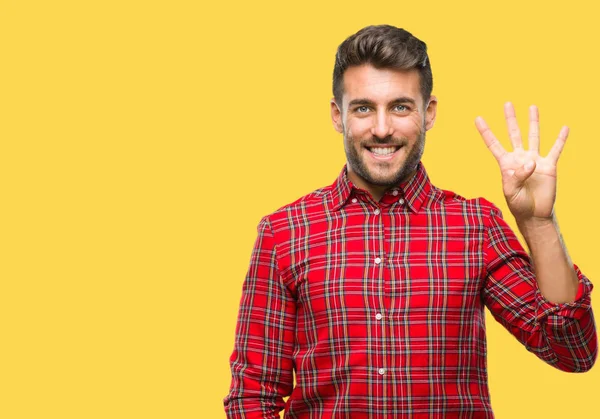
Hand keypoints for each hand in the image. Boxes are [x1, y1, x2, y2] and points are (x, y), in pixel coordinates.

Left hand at [475, 102, 567, 223]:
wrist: (534, 214)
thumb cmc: (518, 204)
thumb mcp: (510, 191)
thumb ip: (517, 176)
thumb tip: (531, 162)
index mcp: (505, 164)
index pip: (493, 144)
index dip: (486, 132)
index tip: (478, 118)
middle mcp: (519, 158)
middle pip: (513, 134)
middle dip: (510, 119)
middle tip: (507, 103)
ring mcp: (534, 160)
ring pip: (533, 136)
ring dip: (533, 122)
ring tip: (533, 107)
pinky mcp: (549, 166)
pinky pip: (555, 149)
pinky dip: (560, 139)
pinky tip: (564, 128)